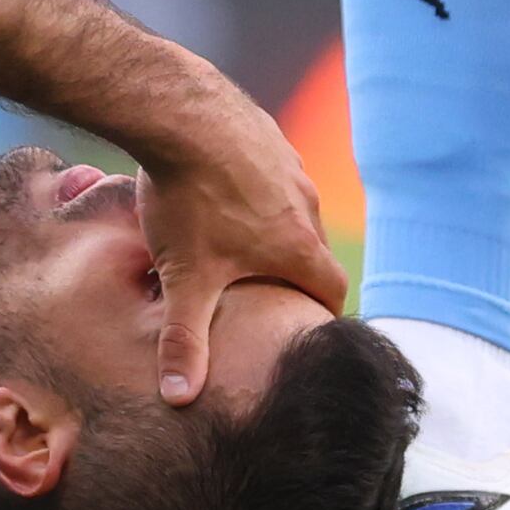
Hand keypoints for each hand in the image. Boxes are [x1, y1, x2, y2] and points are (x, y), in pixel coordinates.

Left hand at [136, 107, 349, 405]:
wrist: (178, 111)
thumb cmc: (187, 198)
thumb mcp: (183, 277)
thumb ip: (184, 340)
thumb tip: (179, 399)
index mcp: (297, 245)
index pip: (331, 292)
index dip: (319, 313)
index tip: (304, 326)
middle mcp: (306, 205)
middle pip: (313, 251)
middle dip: (294, 274)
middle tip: (266, 293)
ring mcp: (289, 165)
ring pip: (293, 208)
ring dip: (274, 228)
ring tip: (237, 244)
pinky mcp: (266, 134)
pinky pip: (270, 171)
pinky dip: (255, 188)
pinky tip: (219, 191)